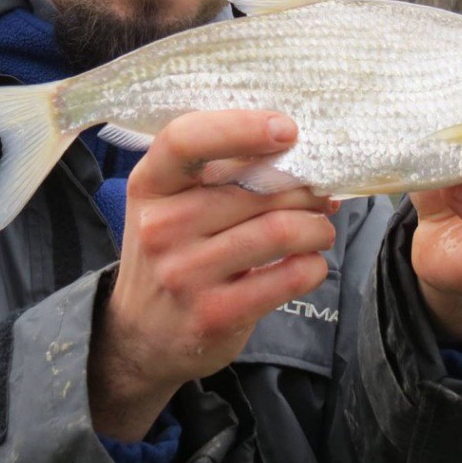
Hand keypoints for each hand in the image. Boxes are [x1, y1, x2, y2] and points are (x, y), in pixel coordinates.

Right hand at [88, 110, 335, 440]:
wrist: (141, 335)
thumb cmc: (169, 251)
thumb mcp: (169, 201)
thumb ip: (214, 170)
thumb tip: (294, 147)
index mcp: (150, 184)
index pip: (186, 139)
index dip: (241, 127)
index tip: (288, 130)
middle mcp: (161, 226)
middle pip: (257, 189)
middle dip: (305, 188)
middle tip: (320, 193)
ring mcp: (185, 273)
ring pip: (279, 229)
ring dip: (316, 226)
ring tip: (318, 229)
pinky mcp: (215, 314)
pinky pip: (289, 276)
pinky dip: (313, 265)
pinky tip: (308, 262)